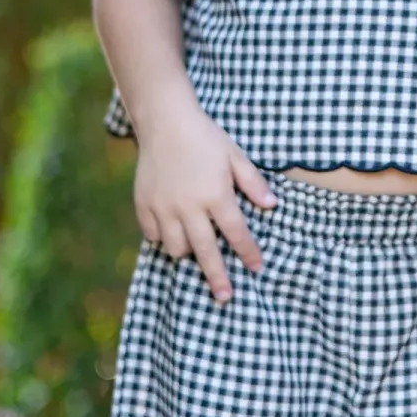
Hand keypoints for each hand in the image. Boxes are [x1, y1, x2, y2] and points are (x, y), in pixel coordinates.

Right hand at [133, 107, 274, 304]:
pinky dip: (162, 238)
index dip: (248, 253)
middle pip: (205, 251)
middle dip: (217, 277)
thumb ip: (253, 183)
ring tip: (195, 253)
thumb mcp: (235, 156)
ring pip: (175, 247)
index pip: (236, 233)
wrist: (164, 120)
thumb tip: (273, 206)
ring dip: (188, 253)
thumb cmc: (205, 137)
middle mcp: (189, 206)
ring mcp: (164, 207)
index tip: (257, 268)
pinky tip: (171, 233)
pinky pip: (152, 234)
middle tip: (225, 297)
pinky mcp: (144, 204)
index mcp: (215, 194)